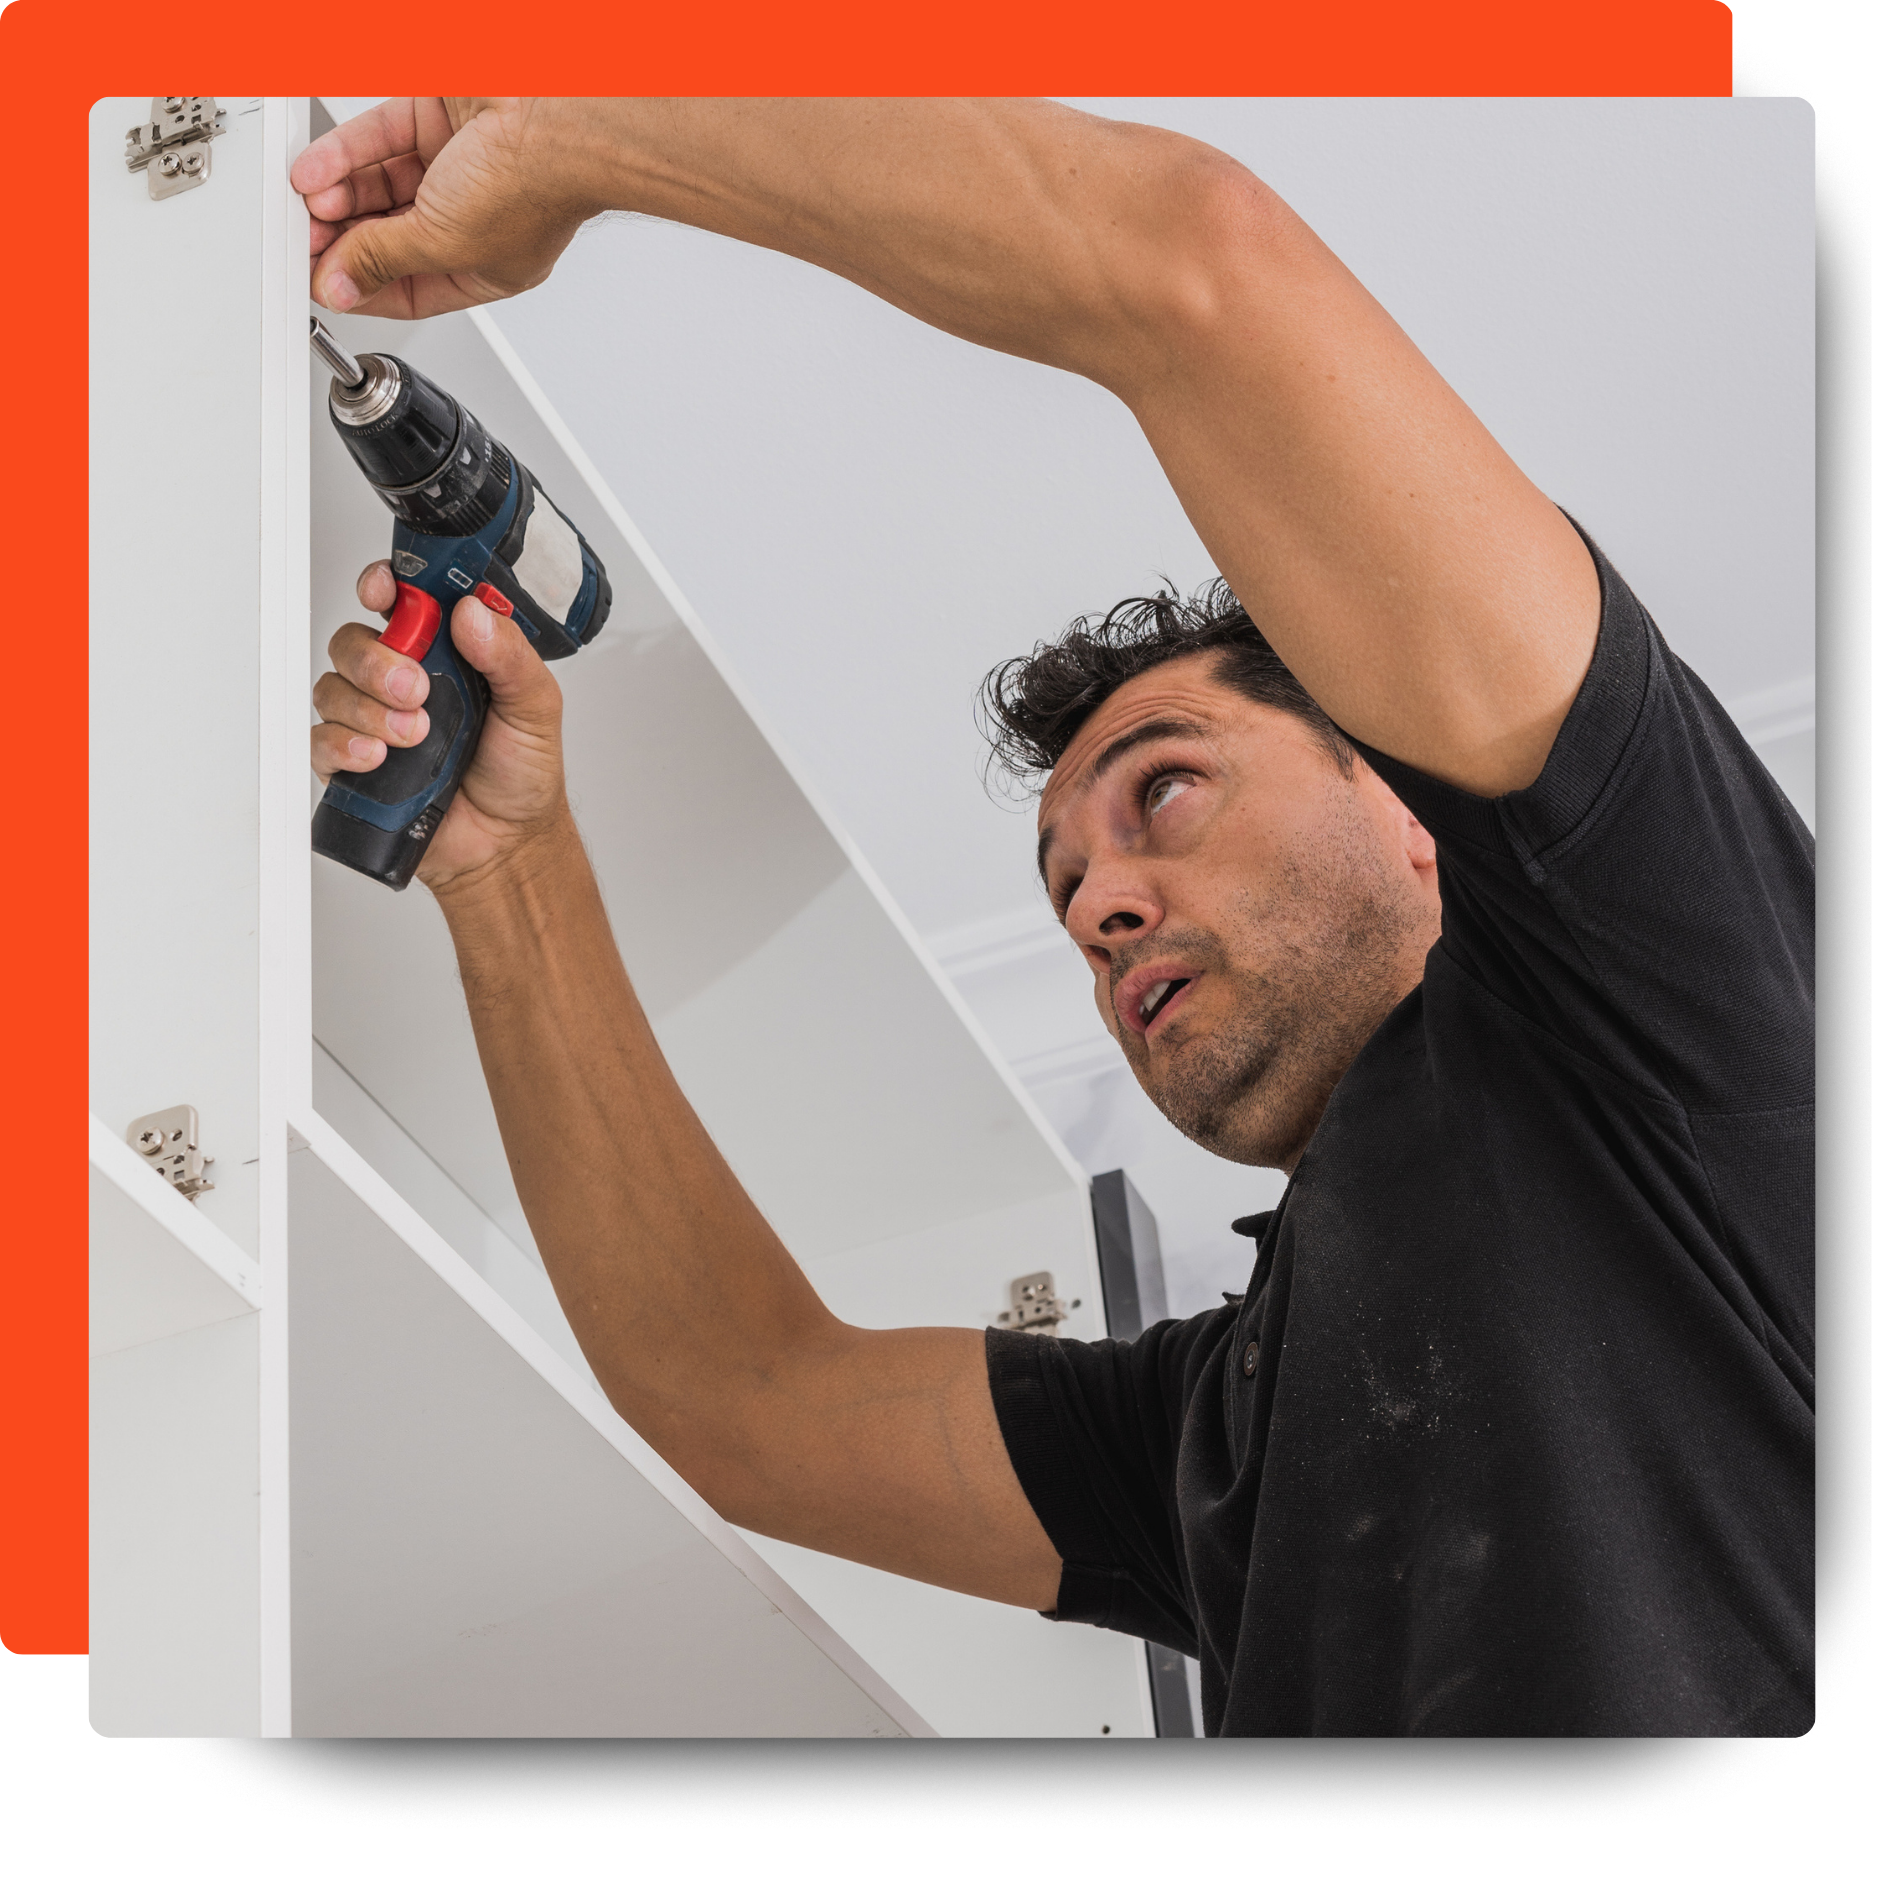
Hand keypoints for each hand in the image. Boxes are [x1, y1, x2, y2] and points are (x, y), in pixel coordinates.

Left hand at [291, 99, 597, 318]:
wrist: (555, 115)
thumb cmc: (530, 186)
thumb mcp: (442, 244)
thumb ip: (382, 261)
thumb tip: (340, 286)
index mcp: (483, 266)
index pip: (409, 289)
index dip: (363, 289)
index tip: (322, 285)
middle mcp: (468, 217)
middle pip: (387, 235)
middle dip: (342, 239)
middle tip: (303, 242)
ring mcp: (451, 165)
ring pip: (377, 186)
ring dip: (337, 198)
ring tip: (308, 206)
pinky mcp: (432, 117)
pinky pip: (376, 140)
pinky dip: (341, 156)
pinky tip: (313, 174)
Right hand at [312, 561, 570, 892]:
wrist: (508, 843)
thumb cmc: (521, 771)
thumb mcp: (536, 705)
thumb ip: (510, 655)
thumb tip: (474, 613)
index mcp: (445, 653)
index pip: (400, 602)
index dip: (383, 587)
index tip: (383, 592)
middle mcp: (403, 679)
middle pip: (354, 642)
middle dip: (378, 661)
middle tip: (417, 690)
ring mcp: (374, 720)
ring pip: (334, 688)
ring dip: (370, 710)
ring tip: (415, 736)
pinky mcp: (354, 763)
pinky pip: (320, 740)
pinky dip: (344, 745)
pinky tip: (378, 757)